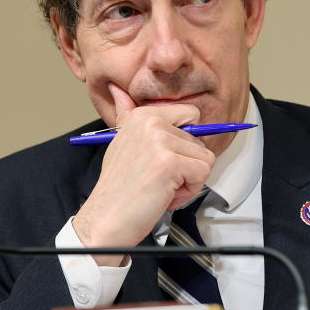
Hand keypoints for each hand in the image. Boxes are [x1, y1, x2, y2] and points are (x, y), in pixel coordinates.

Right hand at [72, 83, 214, 265]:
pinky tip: (165, 195)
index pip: (191, 114)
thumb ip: (127, 114)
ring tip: (161, 187)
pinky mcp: (170, 163)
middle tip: (159, 179)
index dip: (186, 142)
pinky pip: (203, 173)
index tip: (167, 158)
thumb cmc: (118, 188)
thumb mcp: (122, 142)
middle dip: (187, 166)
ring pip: (205, 158)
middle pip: (200, 140)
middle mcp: (151, 122)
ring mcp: (161, 141)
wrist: (105, 219)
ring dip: (189, 180)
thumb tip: (118, 89)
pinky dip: (189, 191)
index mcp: (142, 115)